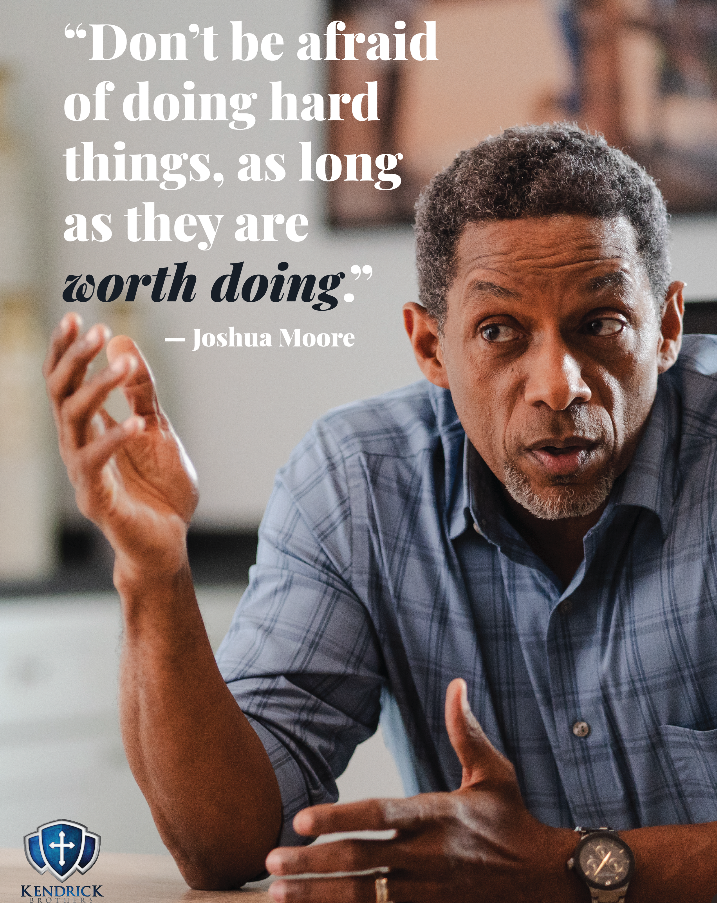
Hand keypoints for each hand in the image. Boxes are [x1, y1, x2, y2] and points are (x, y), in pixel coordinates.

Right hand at [44, 313, 198, 581]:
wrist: (170, 543)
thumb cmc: (160, 489)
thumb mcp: (157, 428)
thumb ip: (141, 392)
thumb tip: (124, 341)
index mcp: (89, 429)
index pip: (65, 382)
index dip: (66, 350)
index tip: (75, 316)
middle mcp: (78, 446)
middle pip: (60, 394)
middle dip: (75, 359)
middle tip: (97, 330)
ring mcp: (83, 473)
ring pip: (72, 421)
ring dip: (98, 388)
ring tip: (124, 364)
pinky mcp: (97, 501)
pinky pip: (95, 464)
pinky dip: (114, 439)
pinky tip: (136, 422)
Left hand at [265, 678, 576, 902]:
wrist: (550, 883)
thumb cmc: (514, 823)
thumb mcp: (494, 773)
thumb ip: (466, 731)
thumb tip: (457, 683)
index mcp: (438, 815)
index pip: (379, 814)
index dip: (338, 816)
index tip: (300, 821)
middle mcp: (427, 856)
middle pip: (360, 861)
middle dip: (312, 864)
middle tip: (271, 862)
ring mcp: (428, 894)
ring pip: (364, 898)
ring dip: (318, 898)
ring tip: (278, 894)